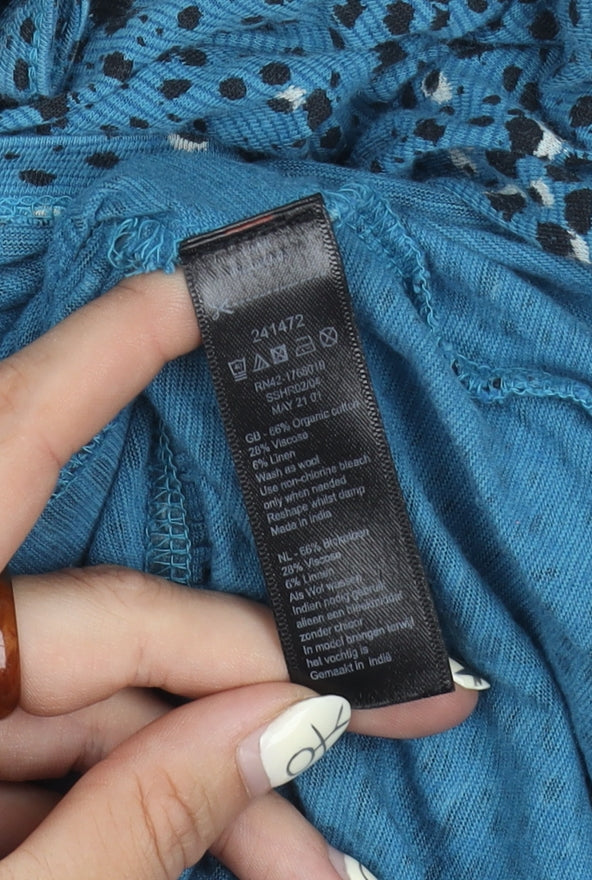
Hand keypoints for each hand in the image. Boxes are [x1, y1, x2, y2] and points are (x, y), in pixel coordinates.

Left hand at [0, 271, 480, 878]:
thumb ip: (135, 822)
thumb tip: (284, 724)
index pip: (6, 443)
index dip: (102, 356)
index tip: (191, 294)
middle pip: (113, 624)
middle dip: (255, 673)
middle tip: (390, 709)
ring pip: (109, 709)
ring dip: (223, 778)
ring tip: (320, 862)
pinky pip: (77, 767)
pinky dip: (161, 811)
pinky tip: (254, 858)